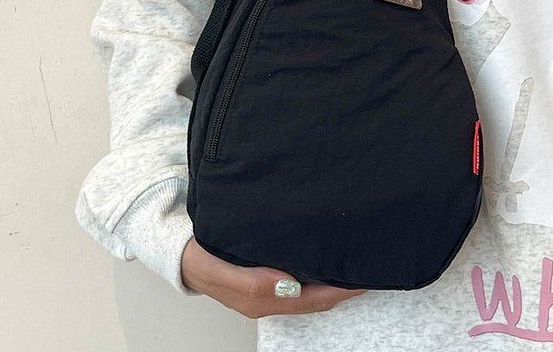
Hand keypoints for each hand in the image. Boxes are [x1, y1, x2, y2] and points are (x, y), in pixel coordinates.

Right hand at [180, 238, 366, 317]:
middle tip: (370, 267)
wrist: (182, 254)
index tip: (364, 276)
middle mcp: (271, 297)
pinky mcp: (269, 278)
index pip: (312, 298)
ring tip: (355, 260)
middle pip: (318, 297)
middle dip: (345, 286)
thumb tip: (286, 285)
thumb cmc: (199, 258)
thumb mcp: (217, 268)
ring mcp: (271, 290)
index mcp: (262, 299)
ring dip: (334, 279)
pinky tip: (327, 257)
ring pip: (312, 290)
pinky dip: (320, 272)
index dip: (340, 290)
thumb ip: (249, 281)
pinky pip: (302, 280)